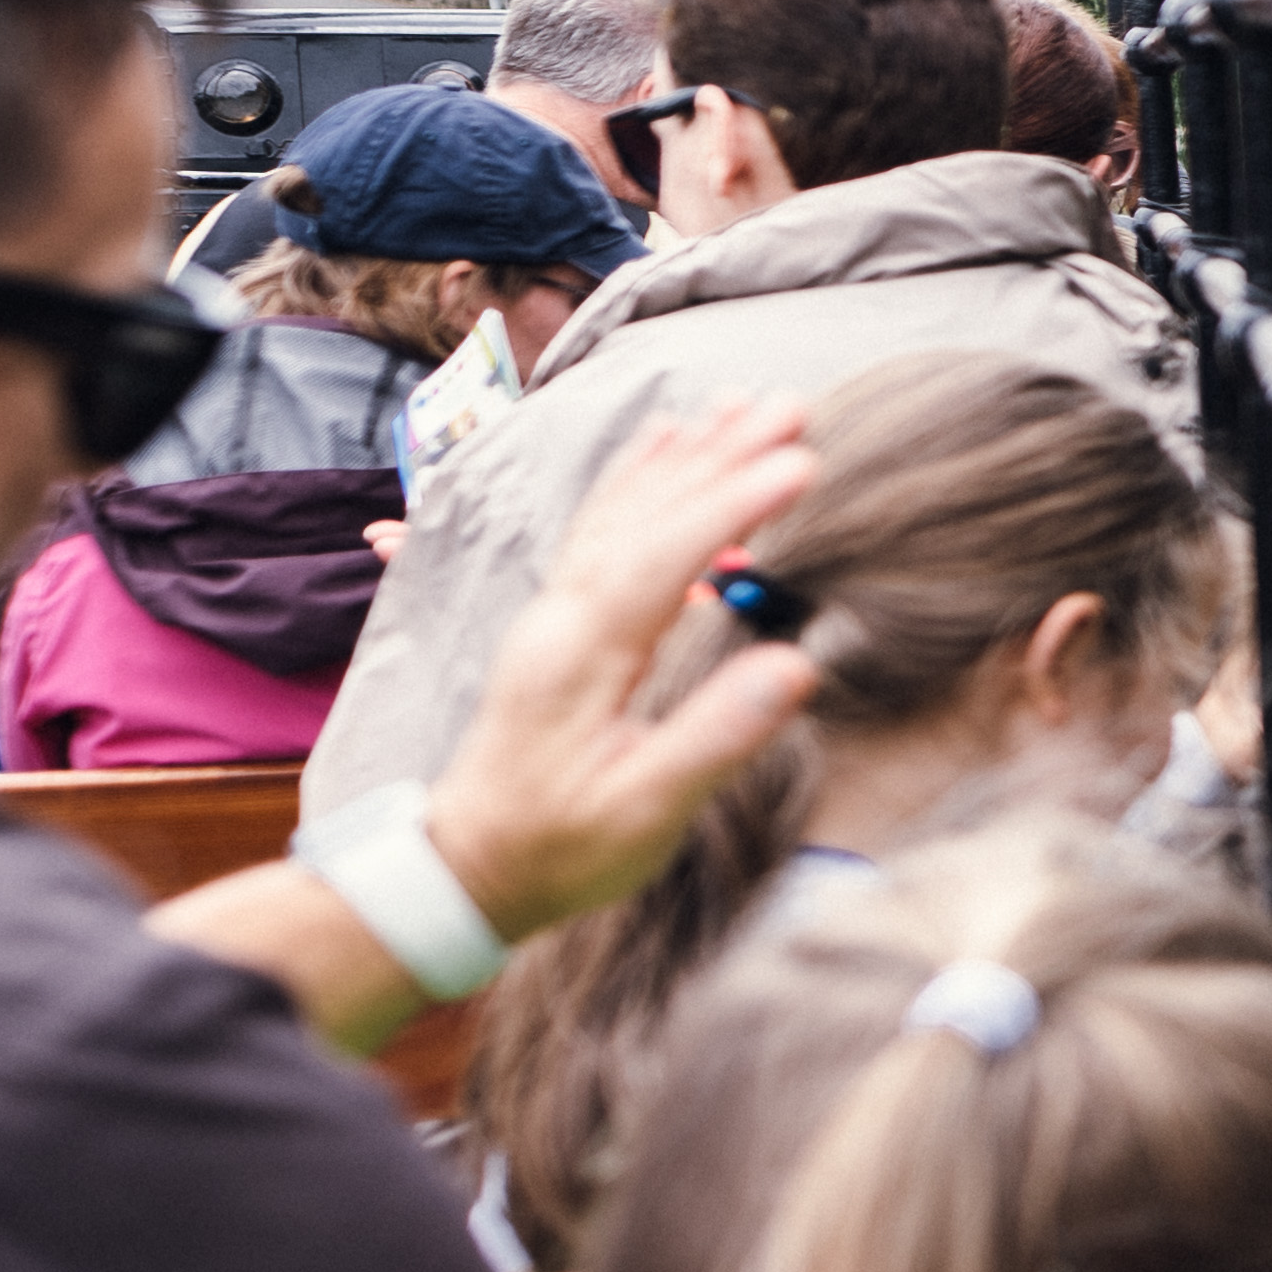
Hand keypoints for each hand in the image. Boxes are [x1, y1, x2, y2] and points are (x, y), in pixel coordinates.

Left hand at [417, 397, 824, 942]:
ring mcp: (556, 614)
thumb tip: (794, 665)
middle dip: (720, 456)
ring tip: (740, 405)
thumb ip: (714, 736)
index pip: (667, 556)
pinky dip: (639, 481)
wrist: (469, 866)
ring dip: (684, 456)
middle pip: (645, 514)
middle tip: (790, 405)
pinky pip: (603, 529)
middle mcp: (563, 616)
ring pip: (622, 512)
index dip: (734, 504)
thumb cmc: (559, 847)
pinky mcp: (561, 624)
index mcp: (582, 654)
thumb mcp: (644, 810)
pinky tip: (666, 452)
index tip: (802, 461)